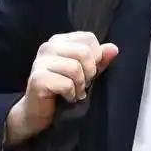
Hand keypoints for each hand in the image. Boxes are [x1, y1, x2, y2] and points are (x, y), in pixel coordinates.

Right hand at [5, 31, 118, 146]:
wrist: (38, 113)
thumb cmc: (63, 90)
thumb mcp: (85, 72)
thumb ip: (99, 60)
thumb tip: (113, 49)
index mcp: (60, 41)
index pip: (88, 38)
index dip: (96, 56)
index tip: (89, 71)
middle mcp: (48, 47)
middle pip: (84, 52)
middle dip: (89, 72)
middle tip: (83, 84)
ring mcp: (40, 62)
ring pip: (75, 68)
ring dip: (80, 85)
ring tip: (76, 92)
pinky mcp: (37, 79)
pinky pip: (66, 84)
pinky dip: (71, 94)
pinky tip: (67, 98)